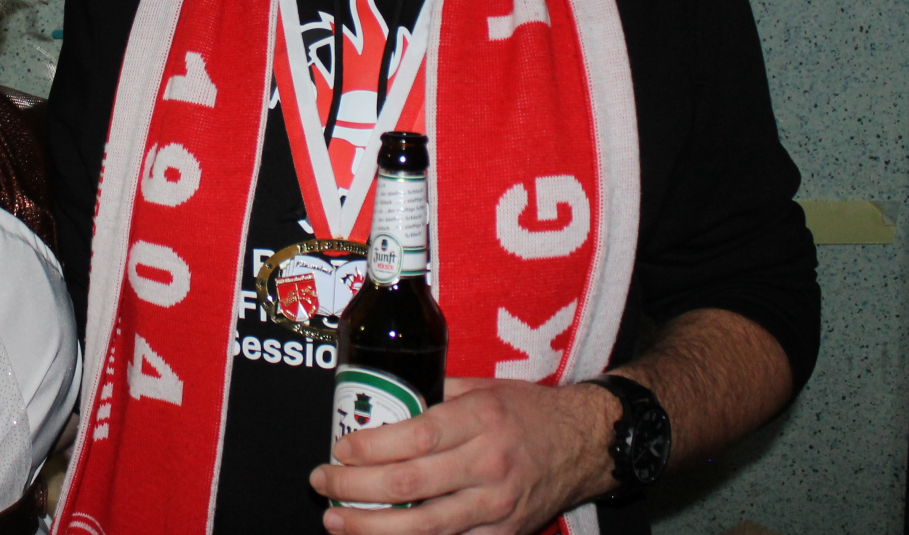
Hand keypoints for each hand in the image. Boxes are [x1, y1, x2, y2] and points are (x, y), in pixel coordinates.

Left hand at [309, 377, 618, 534]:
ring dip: (372, 527)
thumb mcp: (484, 388)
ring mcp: (497, 506)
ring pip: (426, 526)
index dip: (371, 447)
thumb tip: (381, 398)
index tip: (339, 447)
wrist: (586, 444)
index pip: (416, 436)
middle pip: (410, 484)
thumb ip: (435, 394)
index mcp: (481, 419)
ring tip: (336, 521)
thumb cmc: (528, 411)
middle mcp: (489, 464)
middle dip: (356, 488)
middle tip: (322, 483)